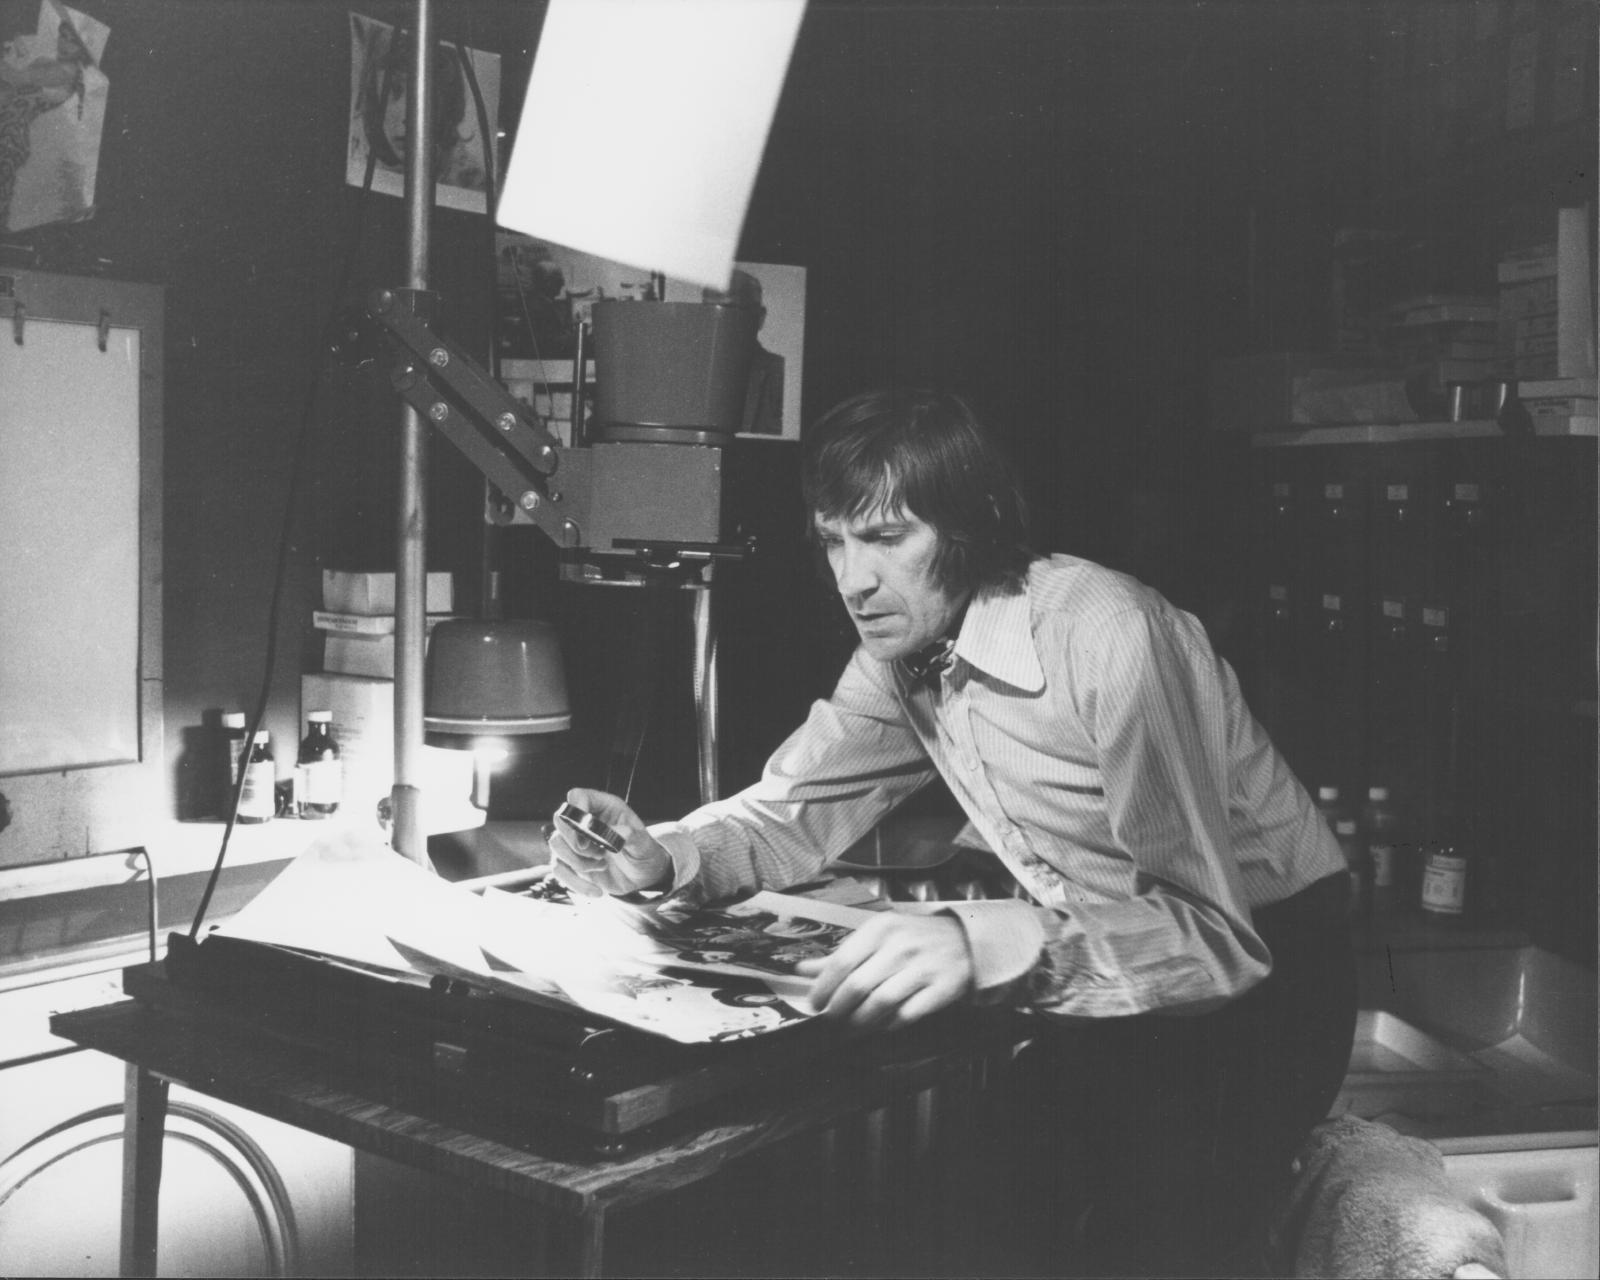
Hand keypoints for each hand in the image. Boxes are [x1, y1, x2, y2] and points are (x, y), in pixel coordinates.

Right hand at [546, 788, 669, 897]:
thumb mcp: (644, 844)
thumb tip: (617, 833)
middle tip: (598, 853)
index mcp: (603, 807)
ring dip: (578, 861)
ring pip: (556, 845)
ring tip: (601, 865)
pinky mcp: (570, 863)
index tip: (587, 833)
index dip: (577, 812)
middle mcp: (585, 821)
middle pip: (560, 819)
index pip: (577, 796)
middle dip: (575, 841)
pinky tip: (598, 891)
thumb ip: (631, 836)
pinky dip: (577, 884)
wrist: (641, 876)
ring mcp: (575, 842)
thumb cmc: (644, 852)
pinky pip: (559, 871)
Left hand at [796, 913, 973, 1030]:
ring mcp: (923, 967)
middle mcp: (901, 946)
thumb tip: (802, 969)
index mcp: (881, 929)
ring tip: (851, 1027)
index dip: (823, 988)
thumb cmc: (912, 938)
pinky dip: (889, 1025)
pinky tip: (881, 1024)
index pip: (842, 962)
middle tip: (831, 1020)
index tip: (815, 1004)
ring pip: (881, 1003)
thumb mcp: (877, 936)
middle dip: (838, 1009)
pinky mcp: (942, 988)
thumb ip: (841, 954)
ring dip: (860, 1021)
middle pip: (858, 986)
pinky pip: (907, 1015)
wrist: (963, 940)